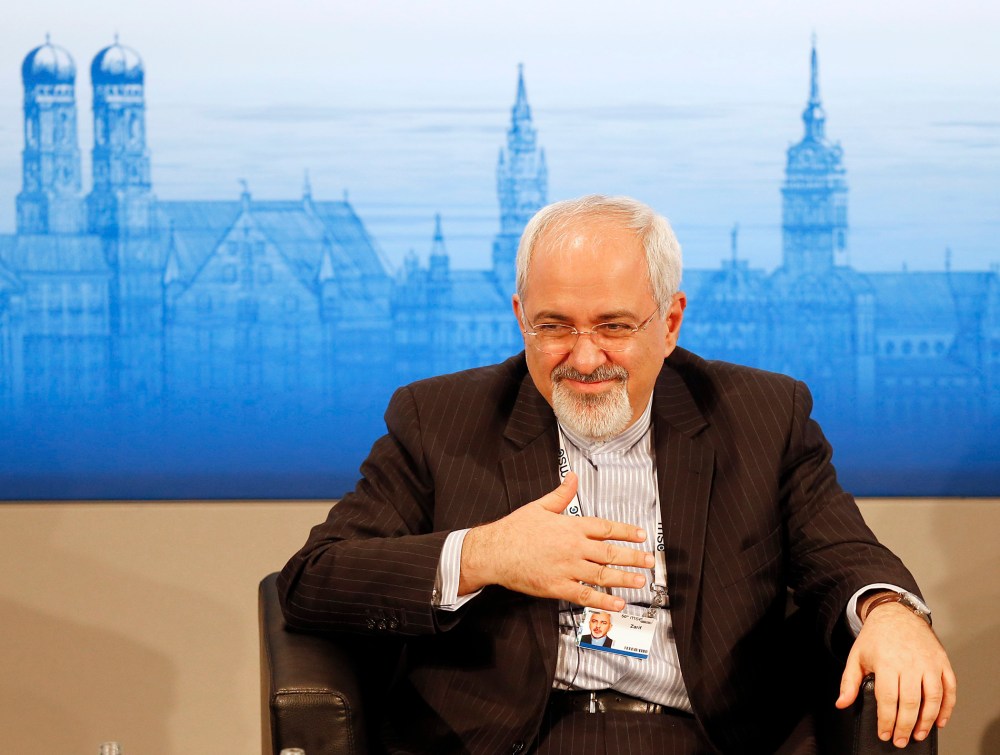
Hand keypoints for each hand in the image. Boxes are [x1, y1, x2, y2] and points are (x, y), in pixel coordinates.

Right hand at [459, 472, 652, 611]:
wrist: (495, 551)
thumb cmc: (515, 529)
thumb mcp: (540, 506)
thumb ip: (561, 494)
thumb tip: (574, 477)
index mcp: (571, 526)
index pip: (606, 528)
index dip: (627, 532)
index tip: (642, 536)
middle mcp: (573, 547)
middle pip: (610, 552)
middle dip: (633, 557)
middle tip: (649, 561)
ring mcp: (567, 568)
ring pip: (602, 574)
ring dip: (624, 578)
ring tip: (641, 581)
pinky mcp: (557, 586)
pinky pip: (585, 595)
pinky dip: (603, 601)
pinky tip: (617, 604)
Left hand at [836, 599, 956, 747]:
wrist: (895, 614)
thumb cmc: (875, 637)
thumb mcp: (856, 656)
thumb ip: (848, 682)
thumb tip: (842, 703)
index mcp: (886, 662)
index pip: (888, 698)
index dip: (887, 720)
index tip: (885, 734)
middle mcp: (910, 663)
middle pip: (911, 702)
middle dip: (906, 726)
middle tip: (900, 740)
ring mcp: (929, 662)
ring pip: (933, 698)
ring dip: (928, 720)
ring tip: (919, 735)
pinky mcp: (942, 661)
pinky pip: (949, 688)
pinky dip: (947, 707)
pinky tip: (939, 721)